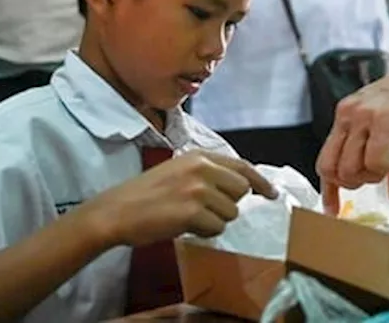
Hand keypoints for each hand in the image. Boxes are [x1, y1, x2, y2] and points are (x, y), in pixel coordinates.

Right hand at [81, 151, 274, 248]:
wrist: (116, 211)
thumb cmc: (146, 194)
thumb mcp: (179, 170)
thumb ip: (208, 173)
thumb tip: (239, 186)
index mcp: (199, 156)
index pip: (242, 166)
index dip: (261, 181)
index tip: (272, 193)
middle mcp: (202, 168)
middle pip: (241, 191)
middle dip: (229, 204)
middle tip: (207, 209)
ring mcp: (198, 189)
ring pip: (231, 212)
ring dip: (215, 220)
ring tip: (190, 217)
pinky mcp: (192, 212)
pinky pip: (216, 228)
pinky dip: (204, 232)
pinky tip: (185, 226)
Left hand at [317, 40, 388, 213]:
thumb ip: (384, 154)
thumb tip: (387, 186)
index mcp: (348, 114)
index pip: (326, 160)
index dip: (330, 189)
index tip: (334, 207)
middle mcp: (350, 114)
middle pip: (334, 170)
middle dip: (356, 183)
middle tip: (377, 176)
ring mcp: (365, 116)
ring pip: (352, 170)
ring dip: (374, 176)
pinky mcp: (384, 120)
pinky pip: (376, 162)